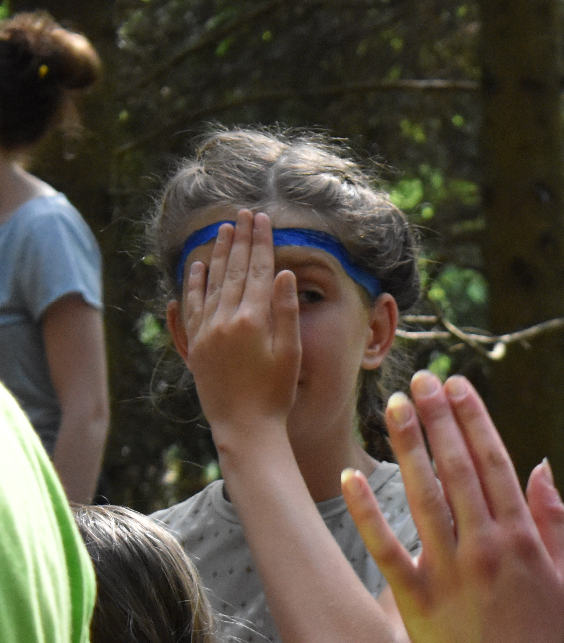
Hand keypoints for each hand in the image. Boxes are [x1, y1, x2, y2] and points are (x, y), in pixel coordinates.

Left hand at [173, 211, 300, 441]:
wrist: (244, 427)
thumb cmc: (277, 395)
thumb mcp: (290, 354)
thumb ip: (286, 312)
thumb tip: (283, 274)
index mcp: (252, 320)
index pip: (258, 271)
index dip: (262, 243)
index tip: (263, 219)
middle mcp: (225, 320)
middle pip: (233, 270)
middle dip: (240, 240)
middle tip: (243, 214)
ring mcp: (207, 330)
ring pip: (211, 282)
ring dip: (219, 253)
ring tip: (223, 229)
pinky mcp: (197, 343)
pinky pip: (193, 303)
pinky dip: (195, 282)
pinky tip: (198, 266)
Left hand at [342, 371, 563, 642]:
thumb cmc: (537, 638)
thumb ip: (554, 519)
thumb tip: (539, 465)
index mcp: (522, 539)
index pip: (495, 464)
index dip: (474, 420)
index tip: (458, 386)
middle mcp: (485, 548)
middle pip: (459, 469)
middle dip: (439, 419)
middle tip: (421, 379)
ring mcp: (448, 571)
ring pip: (424, 496)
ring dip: (408, 447)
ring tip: (393, 407)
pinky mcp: (415, 596)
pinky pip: (385, 546)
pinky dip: (367, 511)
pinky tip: (350, 476)